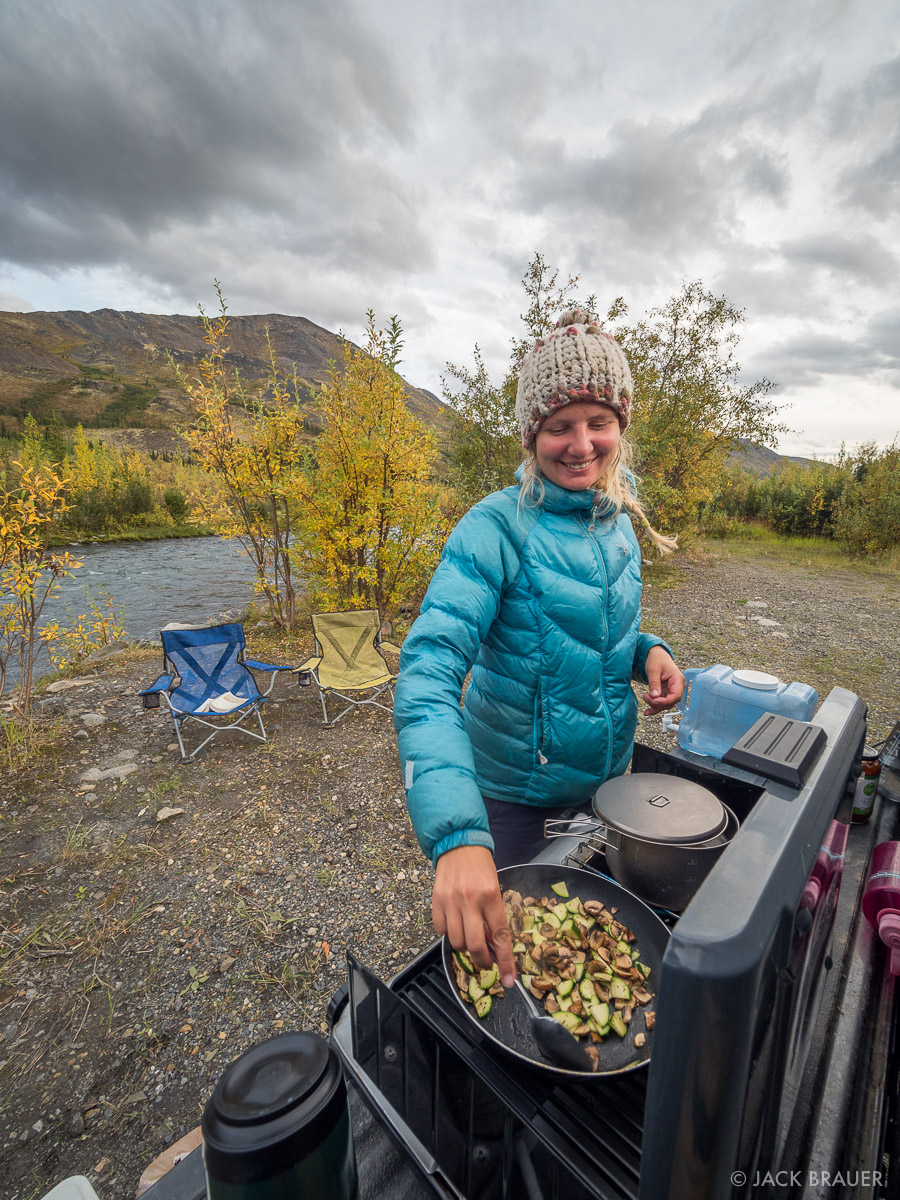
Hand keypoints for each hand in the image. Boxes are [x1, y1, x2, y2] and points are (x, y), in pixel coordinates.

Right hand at [432, 844, 515, 986]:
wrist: (458, 843)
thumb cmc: (481, 865)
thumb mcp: (496, 887)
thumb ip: (494, 915)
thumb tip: (495, 944)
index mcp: (491, 896)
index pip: (500, 936)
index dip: (505, 962)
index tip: (509, 979)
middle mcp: (470, 900)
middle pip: (475, 945)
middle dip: (483, 961)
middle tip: (487, 962)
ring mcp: (451, 901)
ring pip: (456, 942)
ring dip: (465, 948)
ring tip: (470, 939)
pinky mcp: (436, 900)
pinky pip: (441, 930)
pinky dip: (449, 934)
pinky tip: (455, 925)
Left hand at [643, 646, 684, 715]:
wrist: (656, 655)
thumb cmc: (656, 659)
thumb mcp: (653, 670)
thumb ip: (654, 683)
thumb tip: (654, 696)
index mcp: (678, 680)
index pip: (675, 696)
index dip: (665, 701)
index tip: (654, 701)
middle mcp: (677, 686)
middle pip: (670, 702)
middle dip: (657, 703)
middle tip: (645, 697)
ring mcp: (672, 690)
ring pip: (666, 704)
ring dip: (654, 705)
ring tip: (644, 698)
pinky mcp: (666, 692)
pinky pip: (662, 702)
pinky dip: (654, 707)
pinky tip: (647, 712)